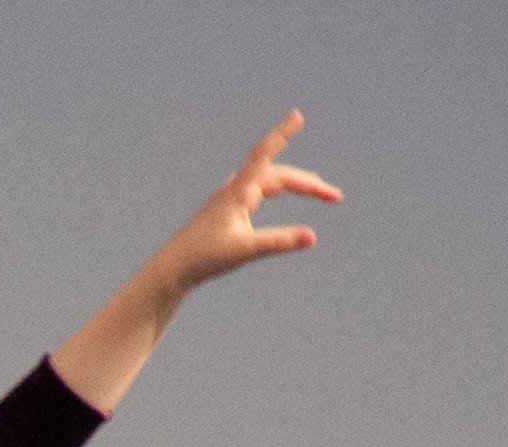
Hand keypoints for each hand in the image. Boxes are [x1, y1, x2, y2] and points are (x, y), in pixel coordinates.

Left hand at [155, 109, 342, 295]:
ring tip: (317, 192)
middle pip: (279, 176)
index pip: (266, 154)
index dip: (283, 134)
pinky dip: (273, 189)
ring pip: (269, 183)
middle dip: (308, 184)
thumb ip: (280, 242)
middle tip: (335, 197)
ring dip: (294, 185)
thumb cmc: (205, 258)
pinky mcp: (224, 213)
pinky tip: (270, 191)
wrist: (172, 270)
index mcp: (240, 191)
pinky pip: (256, 192)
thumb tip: (312, 237)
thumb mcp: (246, 250)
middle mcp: (235, 190)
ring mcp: (229, 200)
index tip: (297, 115)